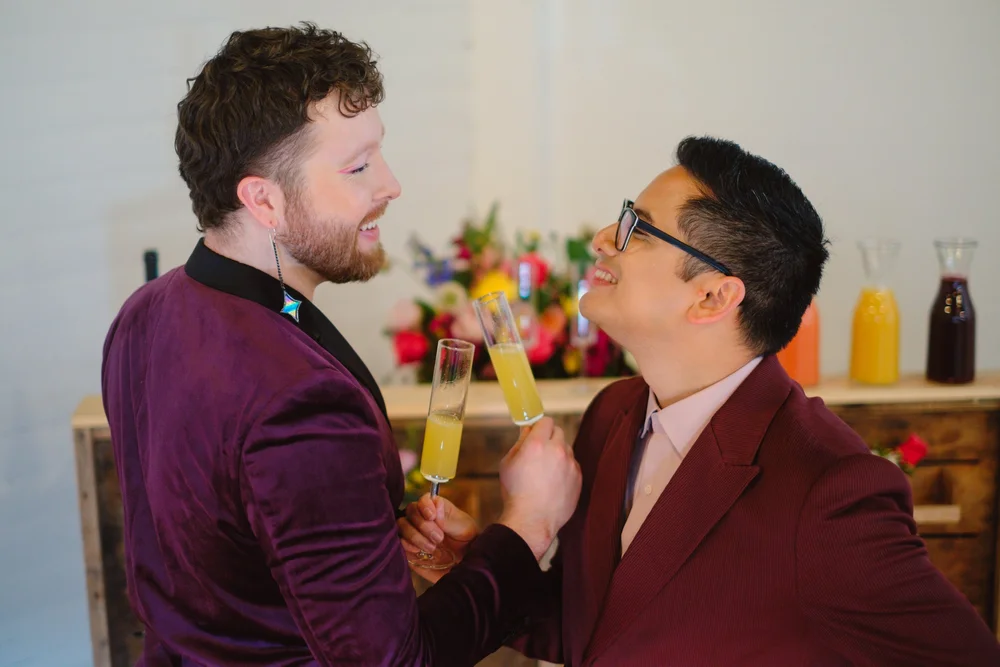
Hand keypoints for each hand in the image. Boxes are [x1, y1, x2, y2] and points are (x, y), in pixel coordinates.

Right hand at [398, 493, 478, 582]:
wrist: (464, 565)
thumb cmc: (467, 542)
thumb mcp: (465, 529)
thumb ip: (449, 519)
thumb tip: (436, 505)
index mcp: (438, 508)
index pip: (424, 499)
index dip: (425, 505)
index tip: (432, 517)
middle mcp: (423, 517)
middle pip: (410, 510)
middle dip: (423, 524)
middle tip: (439, 538)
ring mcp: (414, 532)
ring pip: (401, 525)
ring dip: (415, 536)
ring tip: (433, 548)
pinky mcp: (408, 548)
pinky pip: (399, 542)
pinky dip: (407, 545)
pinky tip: (419, 551)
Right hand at [498, 417, 581, 560]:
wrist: (532, 520)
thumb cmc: (515, 492)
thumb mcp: (508, 463)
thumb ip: (520, 443)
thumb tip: (528, 430)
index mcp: (537, 444)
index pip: (546, 421)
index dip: (540, 426)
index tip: (536, 432)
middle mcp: (557, 450)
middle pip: (559, 431)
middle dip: (549, 437)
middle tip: (540, 450)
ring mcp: (570, 464)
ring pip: (566, 449)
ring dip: (558, 454)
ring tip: (546, 472)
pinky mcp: (578, 477)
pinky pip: (572, 465)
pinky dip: (565, 469)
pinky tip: (554, 483)